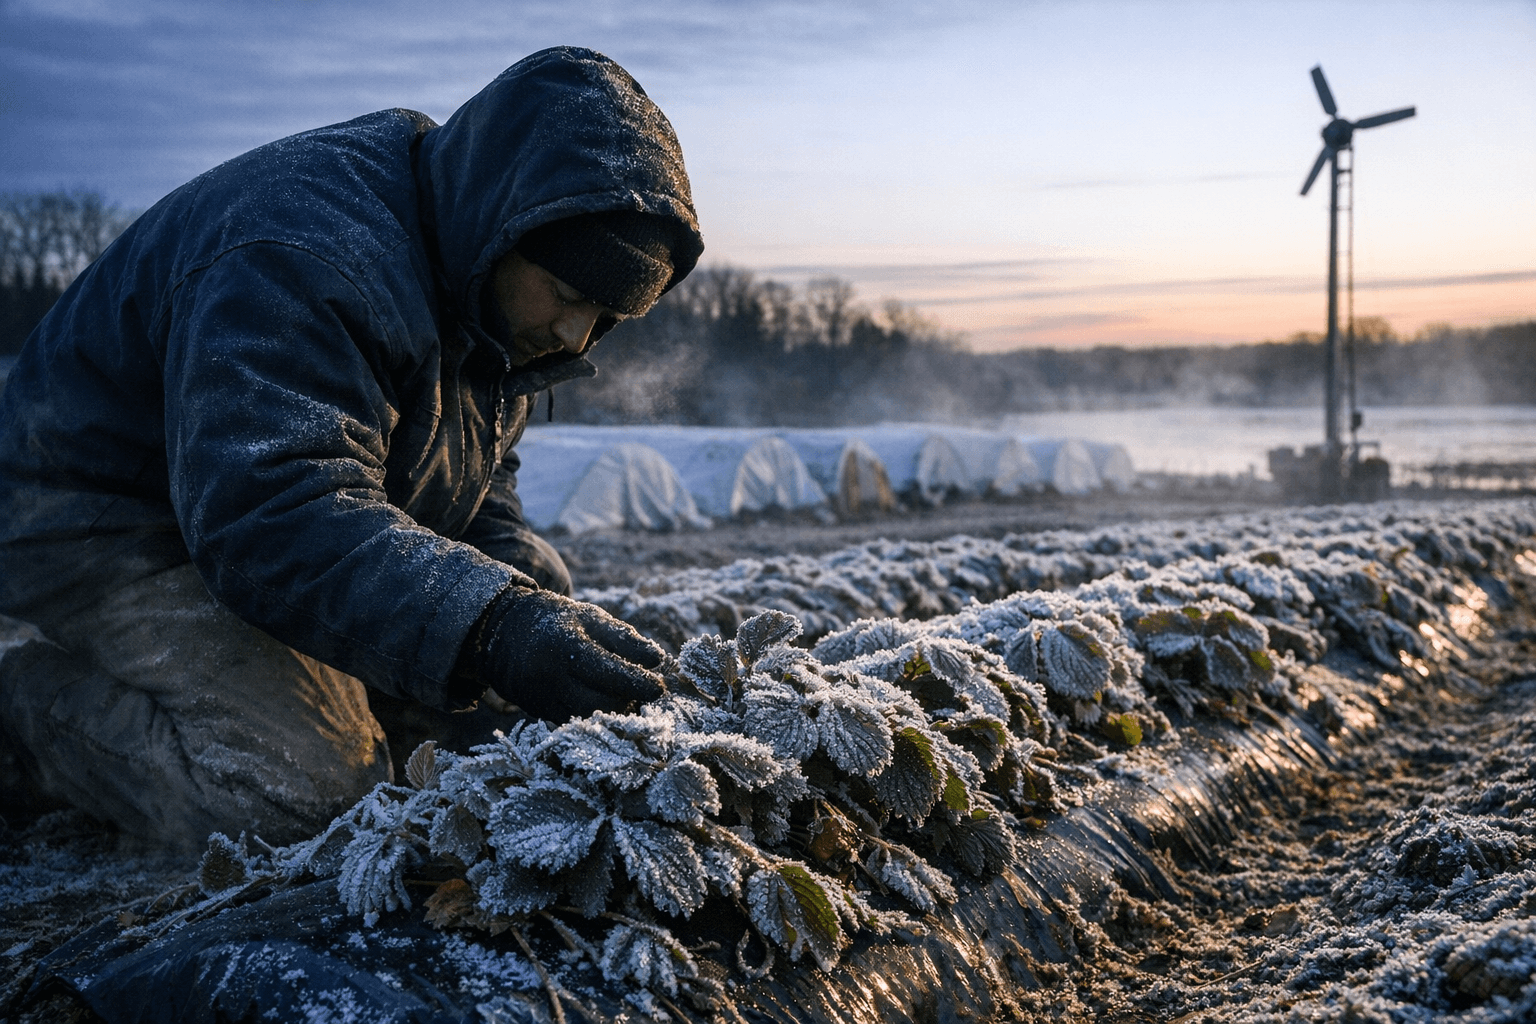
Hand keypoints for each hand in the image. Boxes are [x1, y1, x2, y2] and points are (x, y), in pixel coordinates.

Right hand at [465, 587, 665, 721]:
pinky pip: (573, 722)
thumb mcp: (590, 618)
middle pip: (598, 702)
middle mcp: (548, 676)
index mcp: (564, 645)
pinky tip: (606, 704)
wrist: (503, 633)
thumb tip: (658, 659)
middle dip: (628, 700)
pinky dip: (594, 717)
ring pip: (586, 717)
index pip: (607, 671)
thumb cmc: (557, 621)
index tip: (660, 687)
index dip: (637, 683)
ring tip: (628, 698)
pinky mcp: (537, 712)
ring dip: (613, 712)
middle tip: (646, 693)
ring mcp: (540, 697)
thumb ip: (624, 638)